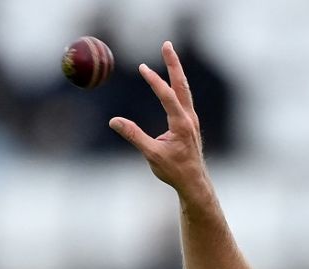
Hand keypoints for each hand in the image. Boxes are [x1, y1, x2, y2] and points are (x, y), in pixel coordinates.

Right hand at [110, 41, 208, 196]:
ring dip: (176, 71)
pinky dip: (176, 85)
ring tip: (169, 54)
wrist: (194, 183)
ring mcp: (191, 120)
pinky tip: (171, 81)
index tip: (143, 67)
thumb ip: (134, 136)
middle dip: (173, 64)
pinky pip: (183, 98)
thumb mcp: (151, 155)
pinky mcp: (190, 124)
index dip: (155, 81)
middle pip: (181, 85)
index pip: (167, 96)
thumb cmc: (174, 171)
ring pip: (184, 90)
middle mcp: (189, 119)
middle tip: (167, 45)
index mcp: (181, 124)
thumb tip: (114, 122)